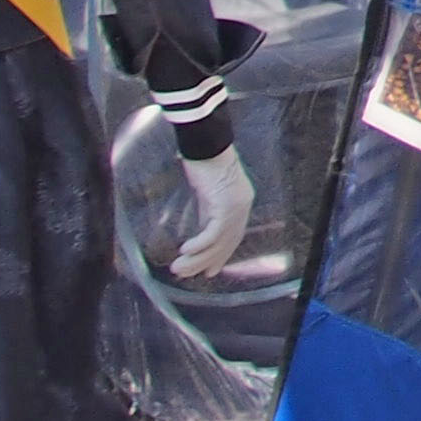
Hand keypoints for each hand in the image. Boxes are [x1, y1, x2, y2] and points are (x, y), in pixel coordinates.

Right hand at [168, 149, 253, 280]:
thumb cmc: (205, 165)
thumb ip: (208, 212)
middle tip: (184, 274)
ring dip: (197, 259)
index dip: (221, 255)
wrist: (207, 145)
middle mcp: (242, 207)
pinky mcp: (226, 204)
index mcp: (240, 204)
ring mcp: (236, 206)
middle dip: (204, 262)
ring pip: (218, 242)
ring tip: (178, 269)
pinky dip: (200, 245)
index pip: (232, 237)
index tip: (209, 271)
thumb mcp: (208, 195)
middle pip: (225, 243)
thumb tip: (200, 233)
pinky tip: (184, 251)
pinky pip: (213, 232)